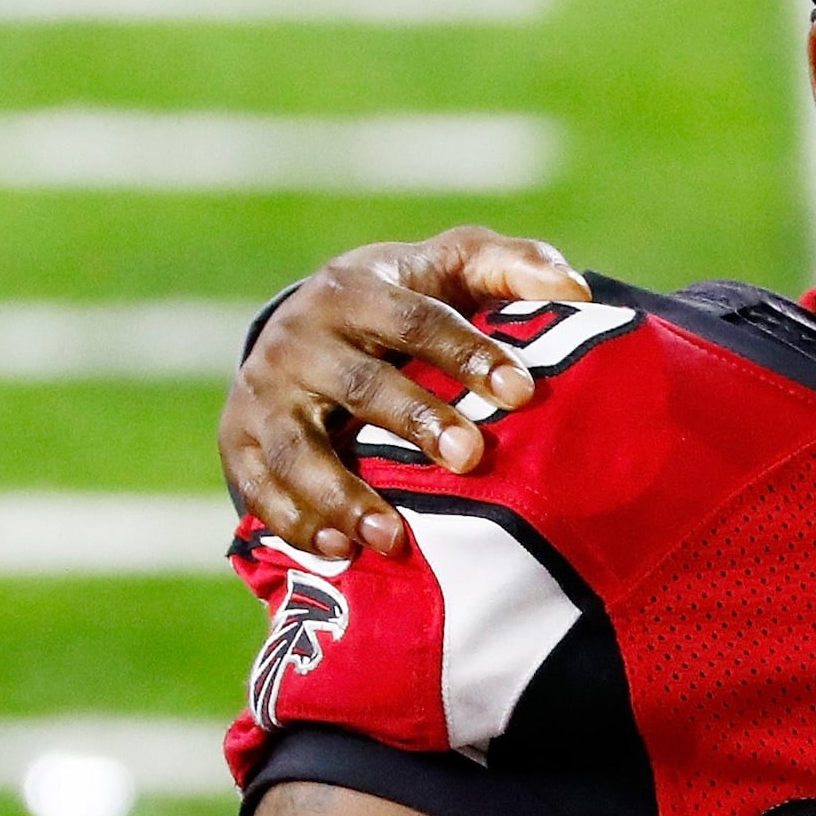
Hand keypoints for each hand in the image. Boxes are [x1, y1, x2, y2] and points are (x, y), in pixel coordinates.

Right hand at [220, 225, 589, 559]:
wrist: (313, 323)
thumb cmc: (408, 298)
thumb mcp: (456, 266)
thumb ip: (515, 265)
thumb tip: (576, 288)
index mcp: (354, 289)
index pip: (413, 319)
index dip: (466, 352)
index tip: (522, 391)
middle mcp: (299, 338)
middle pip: (359, 384)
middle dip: (414, 420)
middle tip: (470, 458)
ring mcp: (264, 392)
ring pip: (296, 447)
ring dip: (342, 493)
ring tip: (395, 537)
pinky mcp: (239, 440)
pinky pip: (260, 487)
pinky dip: (296, 521)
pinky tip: (342, 550)